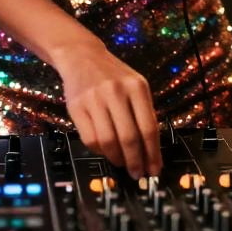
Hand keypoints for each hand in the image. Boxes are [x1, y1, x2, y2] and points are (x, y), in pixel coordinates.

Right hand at [53, 43, 162, 178]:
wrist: (82, 56)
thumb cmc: (114, 75)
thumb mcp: (135, 86)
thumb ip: (144, 113)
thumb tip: (151, 151)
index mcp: (137, 87)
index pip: (148, 128)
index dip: (152, 154)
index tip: (154, 170)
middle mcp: (116, 91)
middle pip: (129, 138)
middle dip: (135, 161)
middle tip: (137, 173)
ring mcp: (94, 99)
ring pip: (108, 142)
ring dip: (117, 159)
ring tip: (122, 163)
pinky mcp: (76, 107)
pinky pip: (90, 139)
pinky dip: (99, 151)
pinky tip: (105, 150)